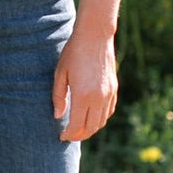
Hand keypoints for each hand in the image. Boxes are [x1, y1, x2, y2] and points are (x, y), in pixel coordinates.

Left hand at [52, 26, 117, 141]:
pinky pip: (109, 111)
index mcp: (83, 96)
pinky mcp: (114, 89)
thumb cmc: (73, 52)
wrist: (95, 36)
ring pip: (102, 121)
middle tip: (69, 136)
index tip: (61, 136)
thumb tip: (58, 116)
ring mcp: (108, 94)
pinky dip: (101, 118)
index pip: (77, 126)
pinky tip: (92, 117)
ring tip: (79, 128)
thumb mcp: (60, 73)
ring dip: (91, 128)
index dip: (69, 134)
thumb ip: (59, 97)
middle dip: (80, 135)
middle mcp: (98, 98)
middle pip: (91, 128)